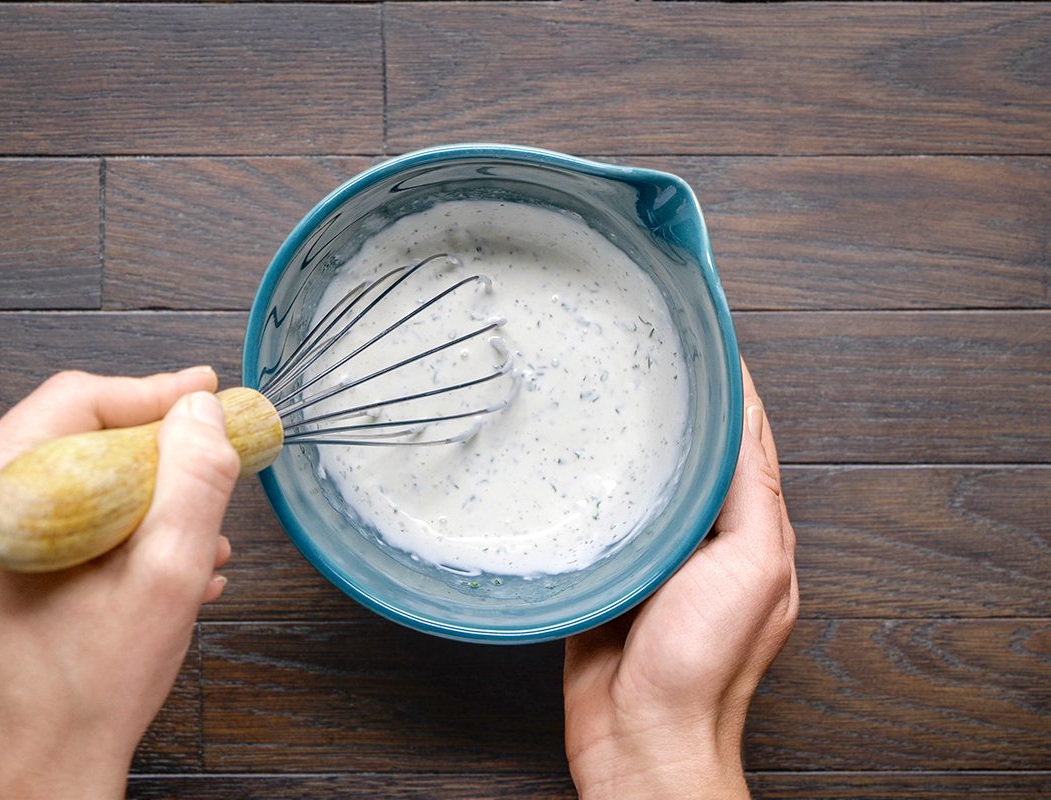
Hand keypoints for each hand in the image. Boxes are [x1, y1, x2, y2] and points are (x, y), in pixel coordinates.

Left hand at [0, 367, 240, 799]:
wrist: (44, 762)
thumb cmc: (90, 689)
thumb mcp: (167, 577)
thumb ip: (194, 482)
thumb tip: (203, 410)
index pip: (75, 402)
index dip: (155, 396)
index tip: (210, 397)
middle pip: (71, 431)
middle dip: (154, 453)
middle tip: (212, 470)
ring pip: (67, 465)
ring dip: (140, 490)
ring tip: (199, 536)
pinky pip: (51, 500)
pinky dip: (110, 516)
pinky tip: (161, 555)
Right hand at [563, 360, 797, 799]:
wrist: (640, 735)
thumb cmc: (699, 665)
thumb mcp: (750, 565)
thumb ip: (749, 493)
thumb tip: (742, 421)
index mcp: (756, 535)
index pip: (749, 443)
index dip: (733, 391)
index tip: (709, 340)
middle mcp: (711, 541)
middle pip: (701, 456)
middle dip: (685, 405)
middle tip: (653, 352)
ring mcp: (661, 558)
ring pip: (654, 482)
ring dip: (642, 439)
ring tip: (617, 390)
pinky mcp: (614, 574)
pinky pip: (611, 516)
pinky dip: (604, 481)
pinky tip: (583, 458)